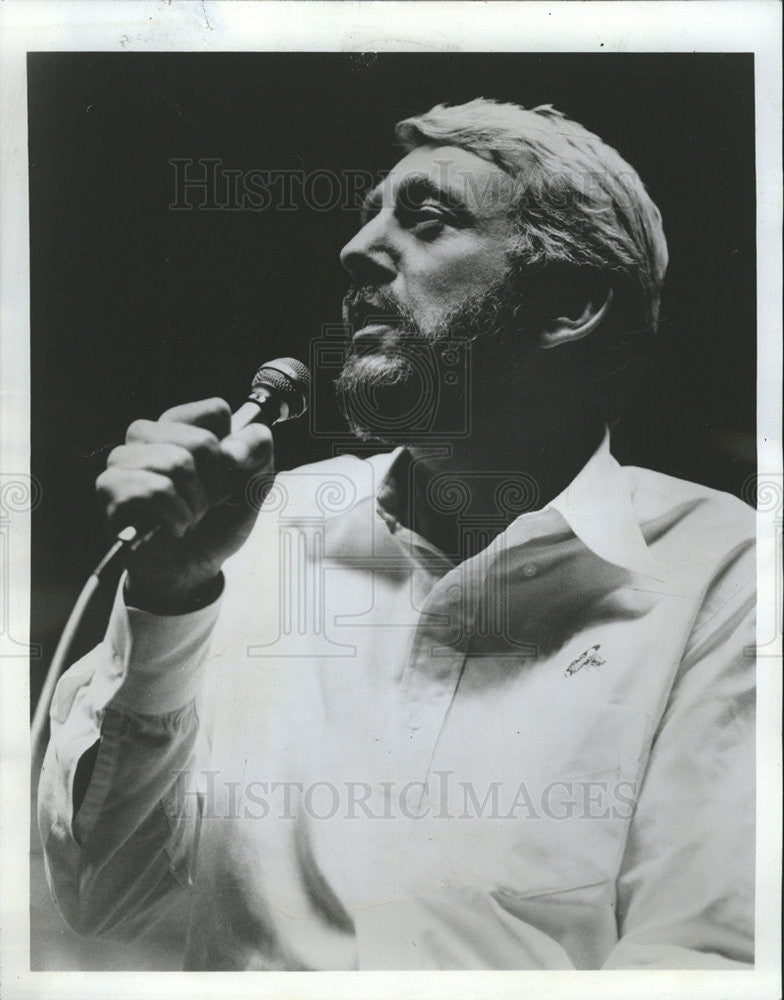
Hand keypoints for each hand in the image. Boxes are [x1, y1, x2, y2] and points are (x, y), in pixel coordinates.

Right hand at [96, 398, 273, 612]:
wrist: (194, 568)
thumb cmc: (217, 521)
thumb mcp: (255, 483)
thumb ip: (258, 450)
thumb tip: (232, 450)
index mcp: (180, 424)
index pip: (217, 411)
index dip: (233, 453)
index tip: (226, 477)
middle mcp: (147, 435)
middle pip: (201, 441)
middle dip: (215, 485)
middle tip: (205, 505)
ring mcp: (124, 459)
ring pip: (176, 464)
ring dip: (195, 505)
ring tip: (187, 517)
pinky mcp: (110, 488)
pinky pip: (154, 490)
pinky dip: (175, 517)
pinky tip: (171, 528)